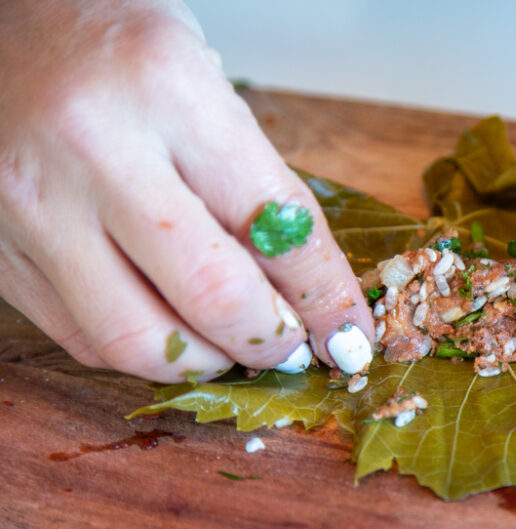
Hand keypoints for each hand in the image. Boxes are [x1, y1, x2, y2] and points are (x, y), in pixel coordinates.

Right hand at [0, 0, 373, 382]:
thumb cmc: (114, 47)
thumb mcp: (205, 84)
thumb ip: (253, 183)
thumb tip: (308, 293)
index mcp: (167, 89)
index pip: (277, 222)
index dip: (326, 296)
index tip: (348, 333)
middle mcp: (92, 149)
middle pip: (211, 295)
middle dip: (270, 341)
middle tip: (290, 346)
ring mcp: (33, 206)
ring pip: (137, 339)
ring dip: (206, 360)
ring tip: (229, 342)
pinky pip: (81, 338)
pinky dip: (143, 351)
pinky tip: (169, 327)